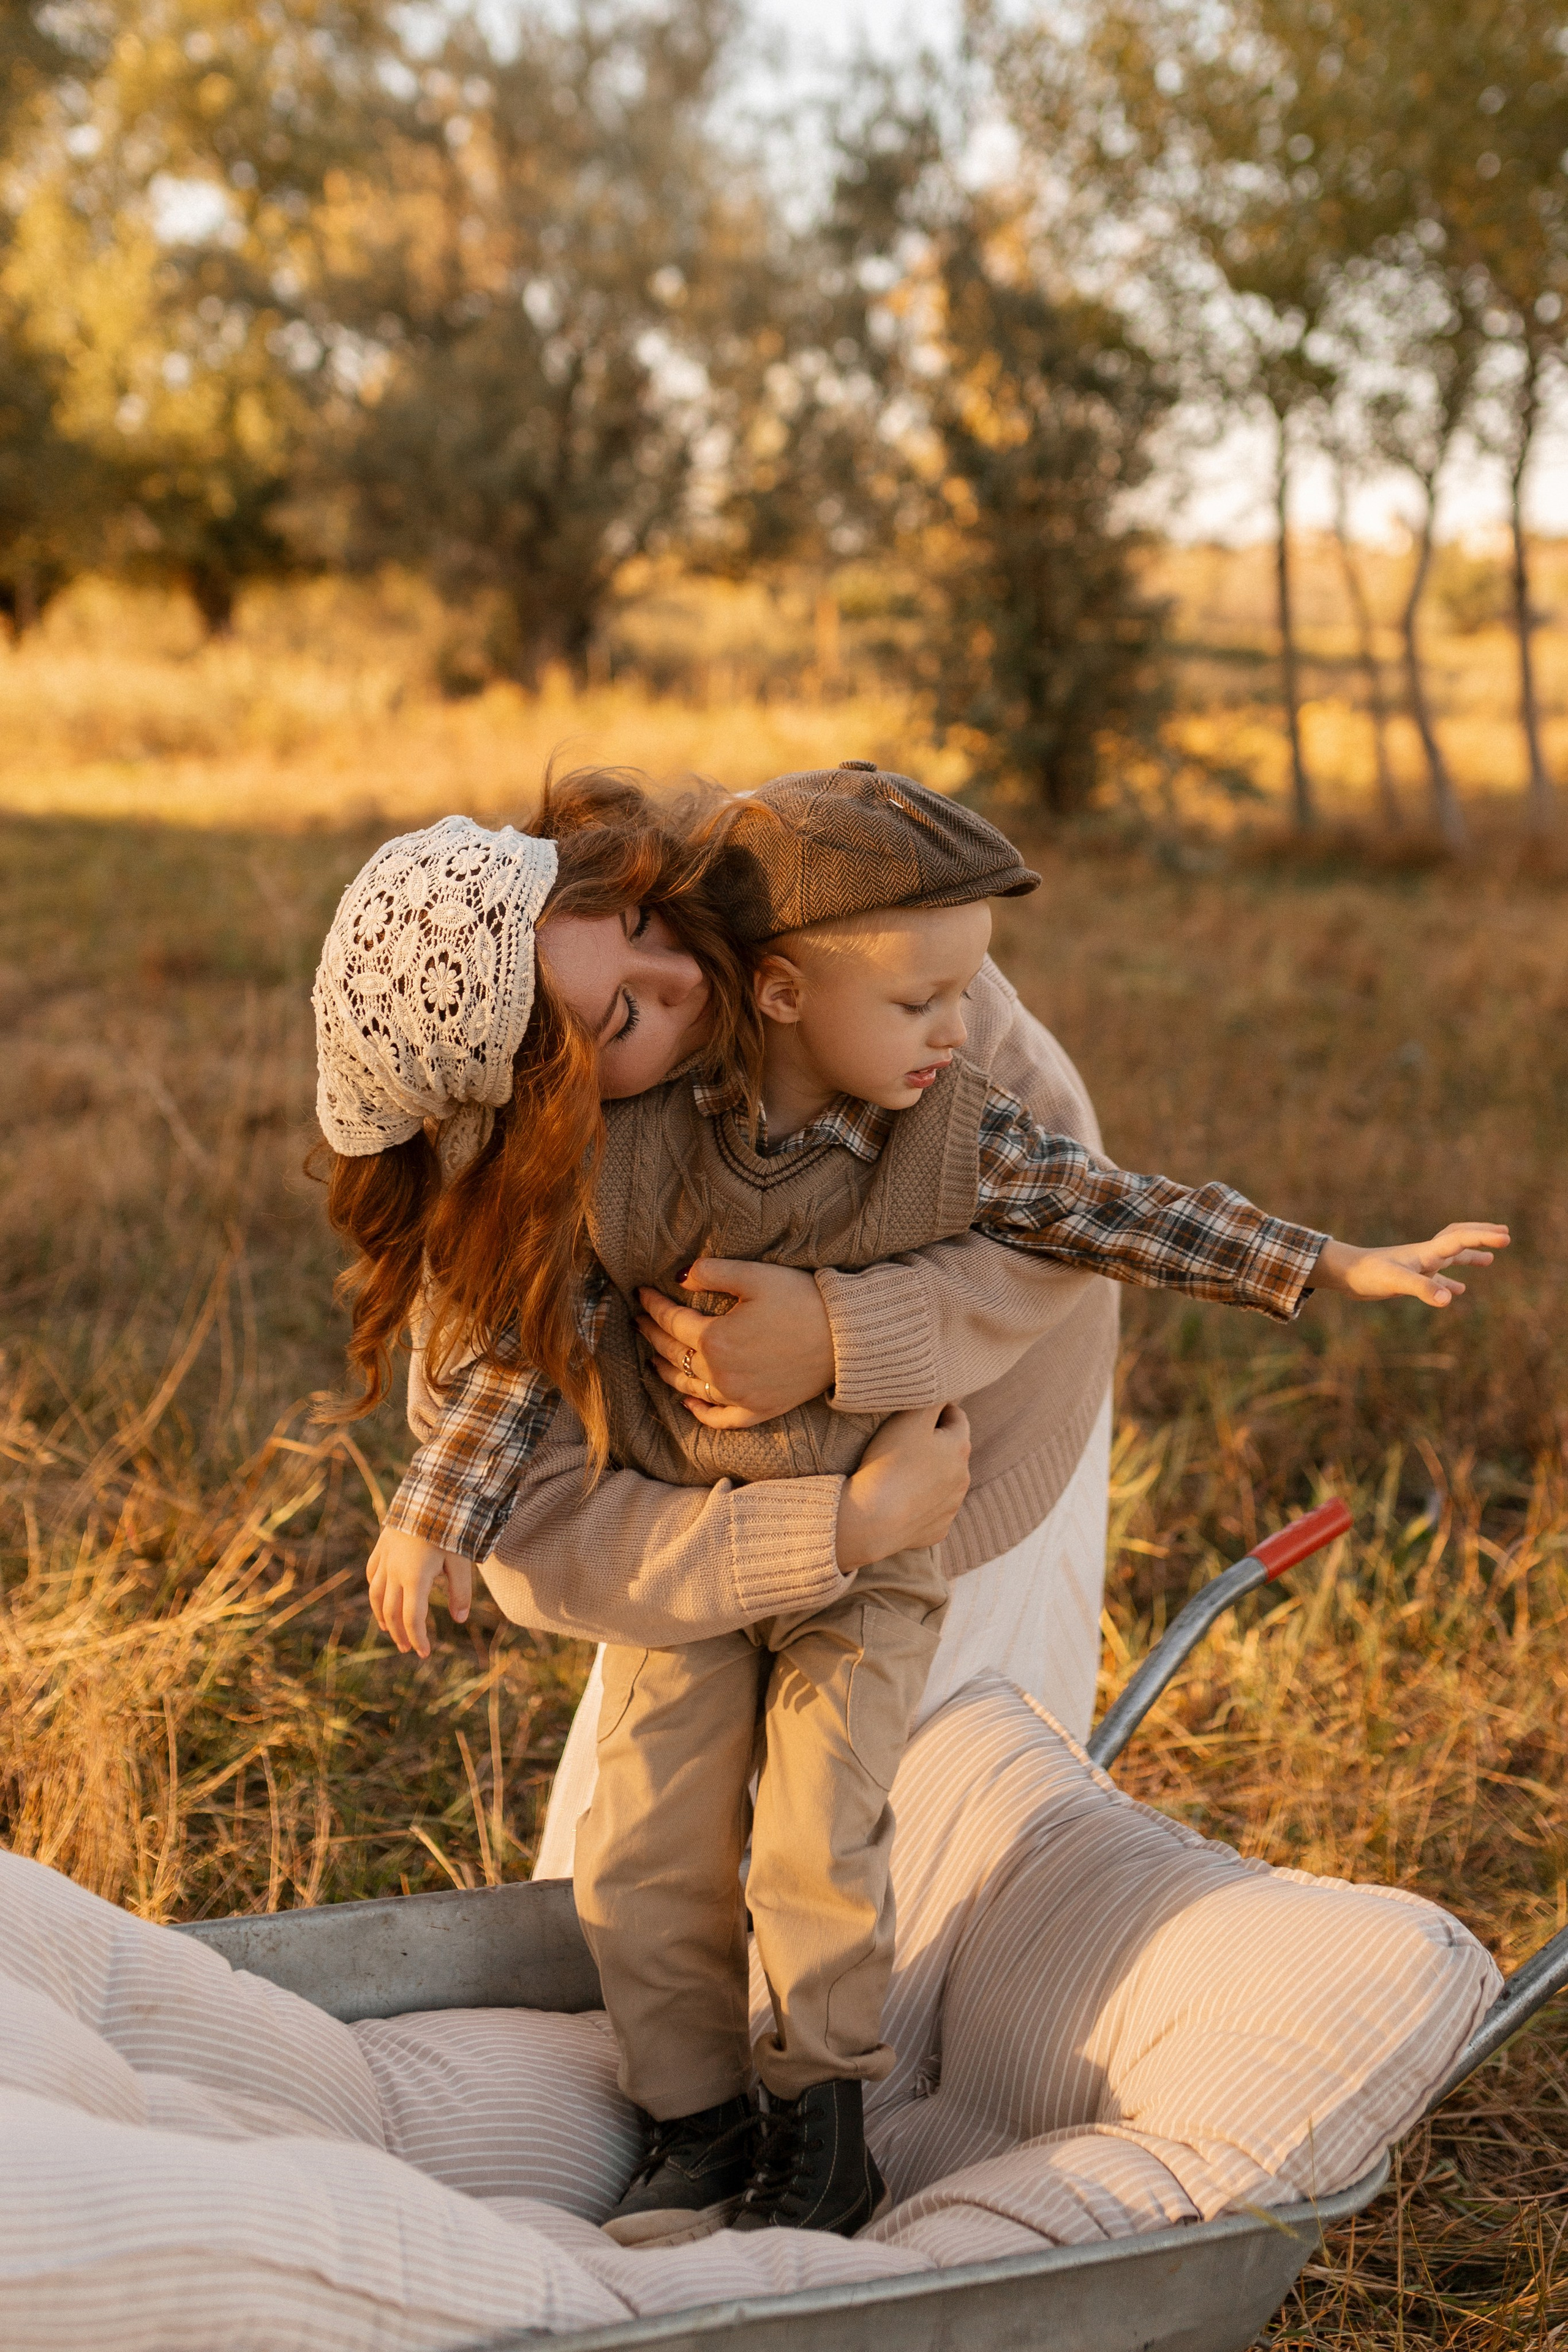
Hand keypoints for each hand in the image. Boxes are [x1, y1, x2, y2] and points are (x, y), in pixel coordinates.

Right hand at [367, 1525, 473, 1658]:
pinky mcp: (381, 1547)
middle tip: (408, 1648)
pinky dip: (375, 1591)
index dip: (418, 1638)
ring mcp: (385, 1558)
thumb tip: (459, 1619)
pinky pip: (372, 1575)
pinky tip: (380, 1599)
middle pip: (392, 1612)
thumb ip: (461, 1592)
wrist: (429, 1493)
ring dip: (383, 1616)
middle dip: (400, 1633)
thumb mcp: (461, 1561)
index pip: (412, 1618)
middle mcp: (395, 1571)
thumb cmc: (450, 1527)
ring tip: (390, 1630)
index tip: (423, 1653)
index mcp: (415, 1577)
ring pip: (377, 1596)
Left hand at [635, 1258, 836, 1428]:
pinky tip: (688, 1403)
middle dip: (652, 1334)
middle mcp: (721, 1373)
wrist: (848, 1337)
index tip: (641, 1293)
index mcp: (715, 1339)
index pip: (672, 1320)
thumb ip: (711, 1272)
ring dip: (667, 1372)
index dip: (653, 1304)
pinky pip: (721, 1418)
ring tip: (653, 1358)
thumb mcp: (754, 1275)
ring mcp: (739, 1396)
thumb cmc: (803, 1300)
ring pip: (690, 1387)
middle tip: (640, 1321)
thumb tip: (679, 1276)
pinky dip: (701, 1412)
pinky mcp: (759, 1410)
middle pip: (674, 1354)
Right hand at [836, 1405, 971, 1570]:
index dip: (936, 1411)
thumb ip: (929, 1399)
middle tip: (903, 1442)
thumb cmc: (889, 1463)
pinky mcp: (937, 1530)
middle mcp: (963, 1478)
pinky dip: (920, 1503)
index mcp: (960, 1447)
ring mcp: (951, 1507)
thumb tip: (940, 1394)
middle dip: (933, 1444)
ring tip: (899, 1472)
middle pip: (951, 1451)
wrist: (872, 1519)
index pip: (957, 1416)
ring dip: (928, 1474)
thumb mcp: (909, 1418)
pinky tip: (899, 1500)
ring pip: (943, 1481)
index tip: (914, 1414)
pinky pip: (931, 1510)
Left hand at [1312, 1222, 1509, 1307]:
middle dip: (1481, 1235)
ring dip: (1471, 1256)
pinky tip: (1456, 1291)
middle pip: (1459, 1239)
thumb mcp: (1397, 1281)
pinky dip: (1450, 1281)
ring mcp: (1418, 1265)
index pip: (1461, 1238)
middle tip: (1504, 1234)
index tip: (1506, 1237)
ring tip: (1490, 1259)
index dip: (1484, 1237)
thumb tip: (1450, 1298)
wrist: (1344, 1274)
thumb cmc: (1368, 1274)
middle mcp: (1426, 1254)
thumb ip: (1424, 1288)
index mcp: (1427, 1252)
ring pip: (1451, 1256)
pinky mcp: (1409, 1277)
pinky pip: (1437, 1277)